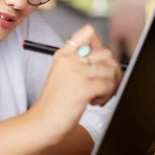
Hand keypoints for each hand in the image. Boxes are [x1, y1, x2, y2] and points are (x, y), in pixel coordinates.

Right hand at [28, 25, 122, 144]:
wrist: (43, 122)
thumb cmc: (55, 102)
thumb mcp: (63, 74)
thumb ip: (81, 62)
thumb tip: (108, 59)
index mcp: (64, 54)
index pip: (88, 32)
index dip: (100, 45)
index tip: (98, 62)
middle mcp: (70, 59)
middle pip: (106, 53)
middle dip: (112, 70)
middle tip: (104, 83)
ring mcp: (77, 73)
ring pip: (110, 70)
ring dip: (110, 86)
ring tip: (98, 95)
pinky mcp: (84, 88)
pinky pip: (108, 85)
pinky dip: (106, 96)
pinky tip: (95, 102)